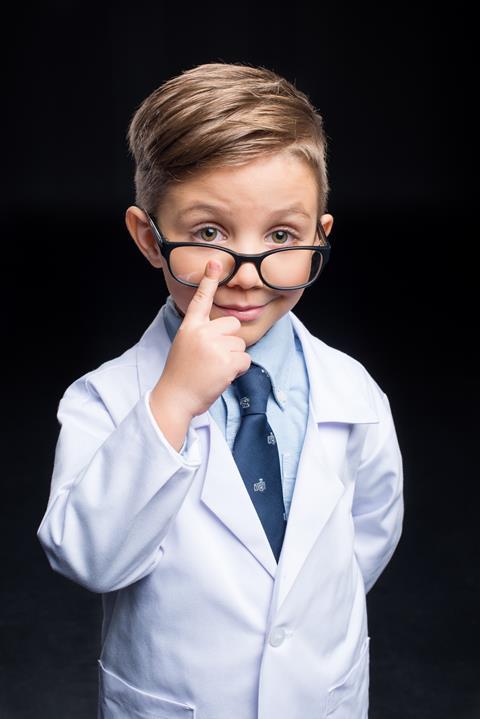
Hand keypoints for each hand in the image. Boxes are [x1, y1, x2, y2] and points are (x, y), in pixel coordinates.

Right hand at [154, 260, 250, 418]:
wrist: (176, 398)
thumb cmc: (182, 375)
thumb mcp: (185, 345)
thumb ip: (202, 333)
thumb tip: (226, 329)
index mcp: (190, 327)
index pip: (202, 299)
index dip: (209, 280)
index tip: (215, 262)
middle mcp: (202, 332)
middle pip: (233, 325)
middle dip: (229, 341)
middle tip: (212, 359)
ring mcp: (215, 346)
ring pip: (240, 344)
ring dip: (233, 359)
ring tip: (214, 370)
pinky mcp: (227, 361)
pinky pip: (245, 360)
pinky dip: (238, 371)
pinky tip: (221, 377)